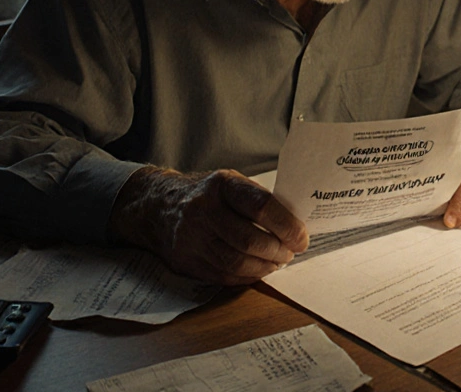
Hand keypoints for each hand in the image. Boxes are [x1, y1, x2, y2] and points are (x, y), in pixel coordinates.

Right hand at [109, 167, 308, 285]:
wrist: (158, 207)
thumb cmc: (206, 195)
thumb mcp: (230, 183)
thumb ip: (259, 200)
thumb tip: (296, 225)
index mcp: (221, 185)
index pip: (261, 206)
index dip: (287, 226)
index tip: (302, 238)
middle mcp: (203, 210)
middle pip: (250, 240)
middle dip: (278, 251)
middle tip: (291, 252)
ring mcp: (192, 238)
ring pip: (237, 263)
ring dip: (265, 267)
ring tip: (277, 262)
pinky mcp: (187, 261)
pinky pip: (224, 276)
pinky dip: (248, 276)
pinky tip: (258, 269)